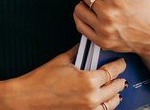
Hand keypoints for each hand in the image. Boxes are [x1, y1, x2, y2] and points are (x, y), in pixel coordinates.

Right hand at [6, 46, 127, 109]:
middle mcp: (92, 97)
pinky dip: (105, 106)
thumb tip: (86, 46)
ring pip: (112, 104)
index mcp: (88, 80)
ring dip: (115, 95)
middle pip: (115, 88)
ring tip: (116, 90)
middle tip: (121, 75)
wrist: (28, 98)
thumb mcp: (62, 61)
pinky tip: (105, 102)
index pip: (112, 71)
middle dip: (119, 80)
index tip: (121, 63)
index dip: (119, 66)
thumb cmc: (41, 81)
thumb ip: (78, 52)